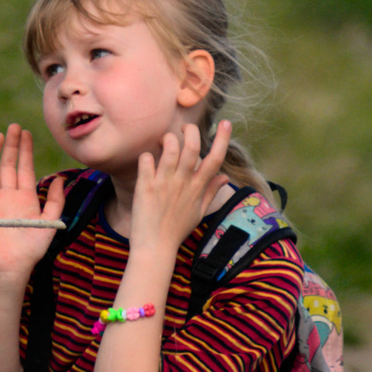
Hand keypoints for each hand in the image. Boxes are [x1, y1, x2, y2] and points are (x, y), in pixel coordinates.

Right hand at [0, 124, 65, 279]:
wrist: (12, 267)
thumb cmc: (32, 249)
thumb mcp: (50, 223)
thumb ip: (55, 201)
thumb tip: (60, 179)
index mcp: (25, 197)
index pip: (25, 167)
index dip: (25, 150)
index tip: (26, 133)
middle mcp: (8, 195)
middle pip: (8, 164)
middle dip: (11, 145)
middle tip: (14, 127)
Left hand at [128, 120, 229, 252]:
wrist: (155, 248)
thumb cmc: (176, 230)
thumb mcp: (199, 212)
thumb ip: (211, 192)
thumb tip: (225, 177)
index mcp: (197, 188)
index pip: (215, 159)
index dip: (223, 139)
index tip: (226, 122)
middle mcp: (182, 183)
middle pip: (192, 147)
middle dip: (190, 131)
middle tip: (184, 128)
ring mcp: (164, 184)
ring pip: (169, 149)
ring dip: (167, 139)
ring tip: (163, 141)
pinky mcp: (145, 187)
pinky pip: (146, 161)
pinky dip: (146, 156)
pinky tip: (147, 160)